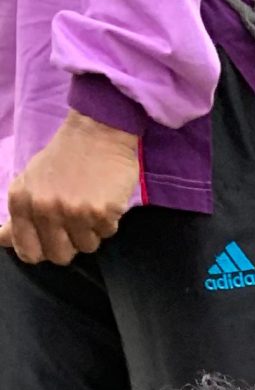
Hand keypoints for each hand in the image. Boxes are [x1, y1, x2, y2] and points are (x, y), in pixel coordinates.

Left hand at [2, 113, 140, 264]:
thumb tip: (0, 239)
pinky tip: (104, 198)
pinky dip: (109, 220)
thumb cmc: (64, 158)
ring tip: (90, 203)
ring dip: (92, 231)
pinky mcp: (99, 211)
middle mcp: (43, 207)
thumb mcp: (31, 182)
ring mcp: (71, 211)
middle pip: (59, 257)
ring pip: (87, 247)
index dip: (44, 249)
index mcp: (21, 201)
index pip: (28, 252)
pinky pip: (107, 234)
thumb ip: (19, 214)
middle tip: (75, 219)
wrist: (96, 132)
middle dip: (71, 244)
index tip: (53, 237)